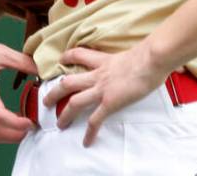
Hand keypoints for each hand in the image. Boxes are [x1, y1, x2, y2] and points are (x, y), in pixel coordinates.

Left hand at [46, 44, 166, 146]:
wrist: (150, 60)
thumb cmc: (148, 55)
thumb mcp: (133, 54)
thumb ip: (131, 58)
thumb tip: (142, 59)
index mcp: (103, 61)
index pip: (79, 55)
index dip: (68, 57)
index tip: (61, 60)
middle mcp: (97, 75)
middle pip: (68, 82)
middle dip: (54, 93)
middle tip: (46, 101)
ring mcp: (101, 89)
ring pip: (74, 102)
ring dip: (65, 114)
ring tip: (59, 124)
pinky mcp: (110, 103)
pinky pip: (96, 120)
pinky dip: (90, 132)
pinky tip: (86, 142)